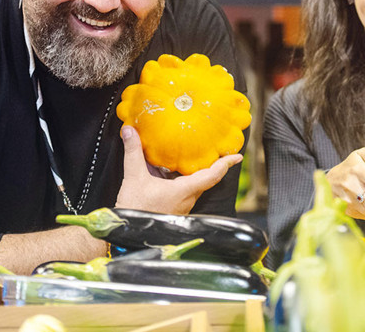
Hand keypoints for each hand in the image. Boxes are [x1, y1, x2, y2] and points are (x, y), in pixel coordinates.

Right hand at [115, 126, 241, 213]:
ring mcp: (182, 204)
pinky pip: (184, 188)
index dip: (225, 163)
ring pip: (195, 183)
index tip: (237, 155)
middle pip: (207, 177)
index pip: (212, 175)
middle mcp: (188, 198)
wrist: (127, 235)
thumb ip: (133, 152)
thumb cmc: (135, 210)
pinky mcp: (175, 207)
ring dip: (196, 169)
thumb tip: (129, 130)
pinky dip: (182, 177)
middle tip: (217, 147)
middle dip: (213, 163)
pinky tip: (172, 168)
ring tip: (196, 153)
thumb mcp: (134, 178)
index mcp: (184, 190)